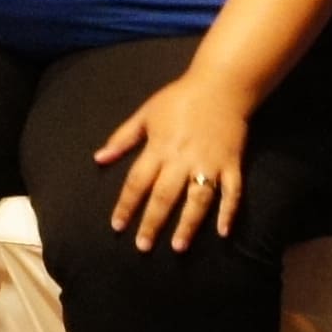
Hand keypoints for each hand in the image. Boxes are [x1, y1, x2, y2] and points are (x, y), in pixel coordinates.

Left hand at [96, 72, 254, 250]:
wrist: (222, 84)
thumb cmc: (180, 98)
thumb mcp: (145, 113)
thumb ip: (122, 138)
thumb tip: (98, 158)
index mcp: (159, 147)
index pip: (137, 181)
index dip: (126, 204)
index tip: (117, 225)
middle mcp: (182, 159)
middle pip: (164, 196)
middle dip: (152, 223)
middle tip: (143, 246)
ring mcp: (209, 163)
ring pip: (198, 199)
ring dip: (188, 224)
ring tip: (178, 247)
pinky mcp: (232, 164)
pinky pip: (232, 192)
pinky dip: (229, 212)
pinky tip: (222, 232)